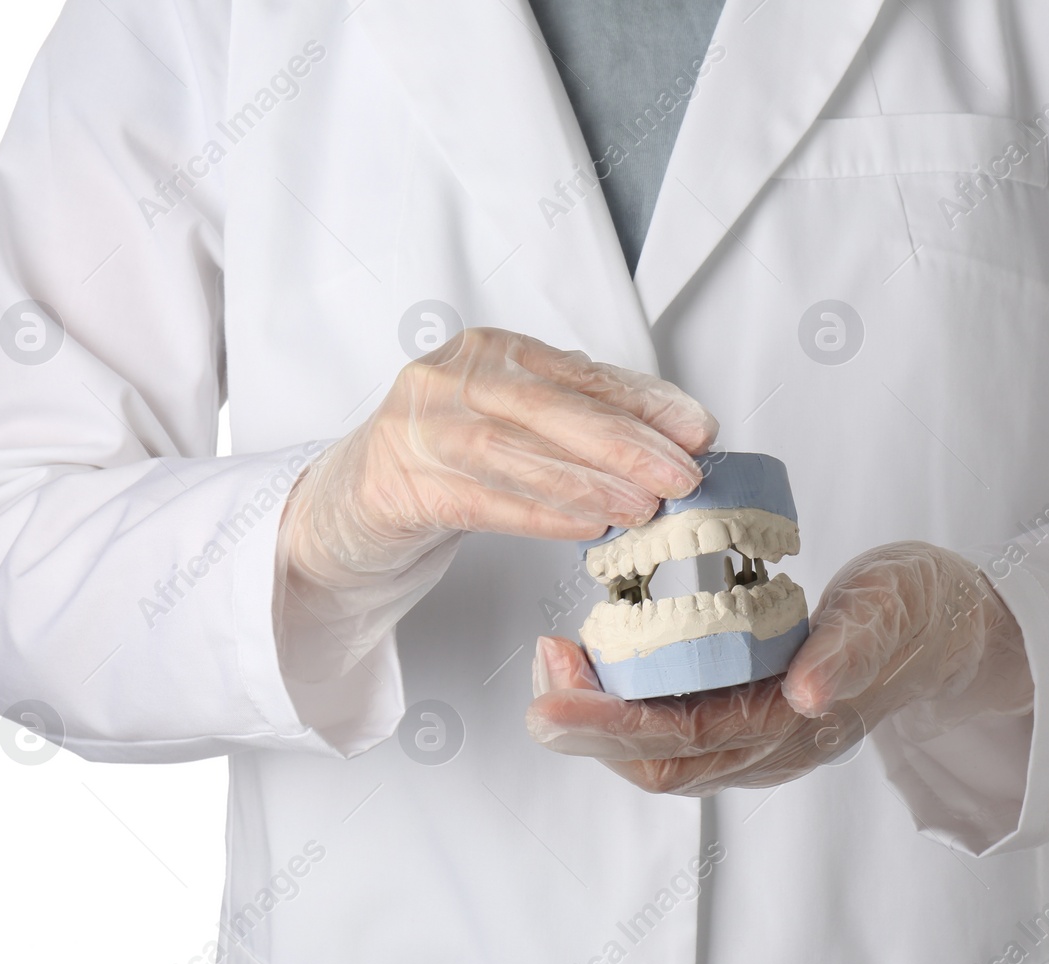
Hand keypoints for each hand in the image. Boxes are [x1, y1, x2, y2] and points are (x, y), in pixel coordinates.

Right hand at [281, 328, 717, 584]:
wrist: (349, 501)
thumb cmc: (445, 459)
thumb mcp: (514, 423)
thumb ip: (581, 420)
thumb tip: (674, 437)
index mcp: (492, 351)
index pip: (581, 375)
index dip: (645, 403)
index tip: (698, 430)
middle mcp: (453, 377)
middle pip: (553, 408)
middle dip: (627, 444)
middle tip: (682, 475)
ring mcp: (419, 427)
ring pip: (518, 454)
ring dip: (589, 484)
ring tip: (643, 509)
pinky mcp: (397, 482)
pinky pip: (481, 499)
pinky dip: (540, 514)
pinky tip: (585, 527)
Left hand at [526, 542, 1033, 794]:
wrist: (946, 627)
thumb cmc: (915, 612)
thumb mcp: (890, 615)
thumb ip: (852, 651)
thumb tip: (809, 693)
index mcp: (797, 728)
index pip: (687, 742)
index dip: (612, 724)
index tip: (553, 694)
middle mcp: (767, 747)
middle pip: (656, 761)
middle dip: (585, 725)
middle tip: (539, 668)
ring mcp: (754, 736)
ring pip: (655, 750)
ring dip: (597, 713)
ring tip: (555, 657)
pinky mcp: (744, 712)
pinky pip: (670, 722)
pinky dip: (623, 695)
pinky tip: (598, 653)